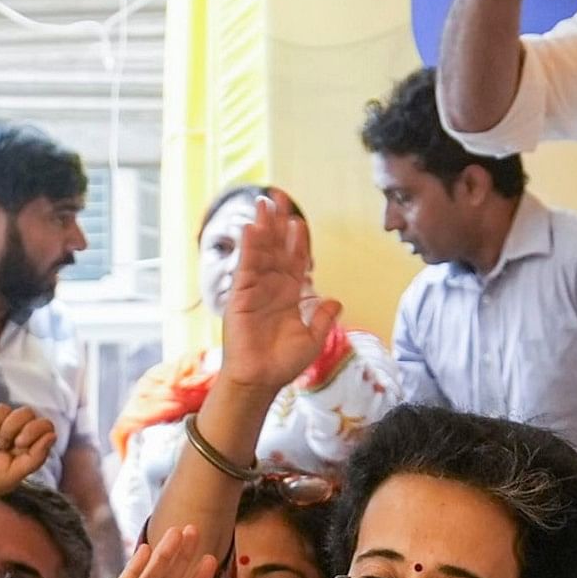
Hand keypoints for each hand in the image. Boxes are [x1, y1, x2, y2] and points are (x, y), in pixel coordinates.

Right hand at [216, 190, 343, 392]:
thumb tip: (336, 300)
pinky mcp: (241, 296)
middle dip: (277, 224)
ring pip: (261, 253)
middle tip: (278, 198)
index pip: (295, 261)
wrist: (260, 379)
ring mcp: (255, 289)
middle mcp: (272, 287)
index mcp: (289, 295)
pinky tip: (251, 229)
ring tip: (263, 204)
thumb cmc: (283, 363)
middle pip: (276, 249)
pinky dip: (249, 248)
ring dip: (262, 228)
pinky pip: (246, 267)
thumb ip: (324, 318)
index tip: (298, 221)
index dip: (297, 241)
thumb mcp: (313, 339)